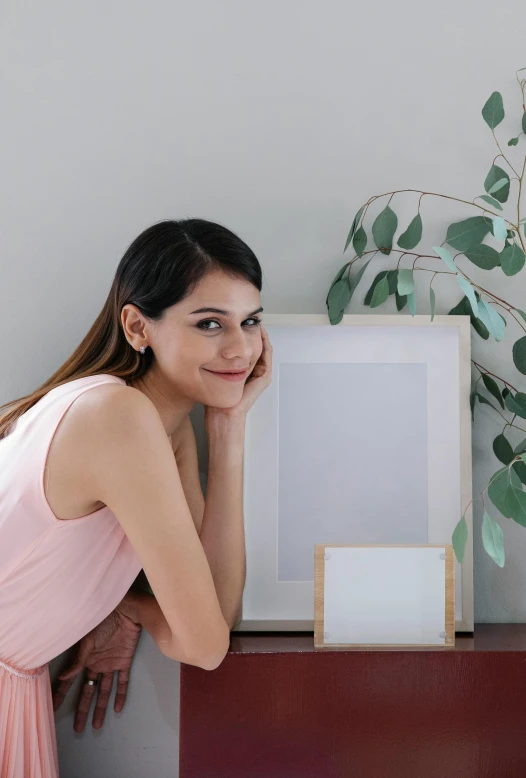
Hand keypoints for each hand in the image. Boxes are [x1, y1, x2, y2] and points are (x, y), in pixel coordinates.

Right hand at [52, 600, 141, 731]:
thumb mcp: (87, 640)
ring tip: (96, 726)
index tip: (53, 707)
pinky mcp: (125, 661)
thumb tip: (63, 677)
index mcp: (85, 658)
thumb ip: (78, 660)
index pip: (71, 680)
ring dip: (101, 707)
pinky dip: (121, 695)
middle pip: (88, 691)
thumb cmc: (102, 619)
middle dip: (83, 709)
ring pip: (105, 690)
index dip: (62, 694)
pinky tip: (118, 709)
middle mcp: (96, 663)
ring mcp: (111, 664)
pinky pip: (123, 681)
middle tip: (78, 728)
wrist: (125, 610)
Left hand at [204, 323, 272, 425]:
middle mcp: (253, 371)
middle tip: (248, 316)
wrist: (222, 415)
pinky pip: (267, 356)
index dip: (242, 333)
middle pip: (256, 346)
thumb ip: (211, 361)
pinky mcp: (263, 377)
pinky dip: (264, 343)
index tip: (236, 320)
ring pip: (263, 348)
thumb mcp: (211, 374)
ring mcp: (260, 374)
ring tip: (254, 320)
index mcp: (242, 370)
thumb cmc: (215, 400)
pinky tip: (259, 333)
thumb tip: (200, 344)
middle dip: (251, 331)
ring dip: (260, 334)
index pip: (246, 347)